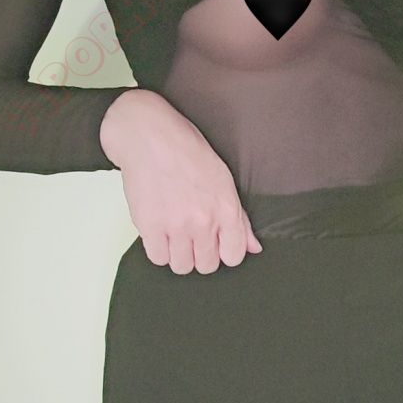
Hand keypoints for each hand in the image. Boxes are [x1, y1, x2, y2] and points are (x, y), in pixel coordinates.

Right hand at [99, 88, 262, 274]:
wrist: (149, 136)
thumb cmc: (186, 151)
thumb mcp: (223, 179)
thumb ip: (239, 219)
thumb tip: (253, 248)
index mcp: (226, 208)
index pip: (234, 256)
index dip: (224, 252)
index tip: (216, 243)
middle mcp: (203, 221)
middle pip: (207, 265)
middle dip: (201, 254)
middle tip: (192, 236)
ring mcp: (176, 226)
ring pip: (182, 267)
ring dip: (179, 255)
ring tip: (175, 234)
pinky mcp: (149, 226)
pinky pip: (158, 258)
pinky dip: (159, 250)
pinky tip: (160, 233)